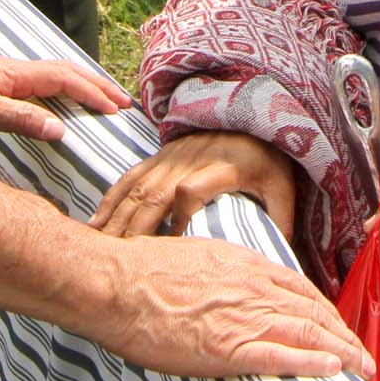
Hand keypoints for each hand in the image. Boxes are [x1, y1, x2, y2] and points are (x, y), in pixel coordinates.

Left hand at [0, 45, 126, 141]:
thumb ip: (21, 118)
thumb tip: (61, 130)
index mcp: (18, 73)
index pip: (66, 80)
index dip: (93, 93)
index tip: (115, 109)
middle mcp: (19, 70)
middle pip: (68, 72)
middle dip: (98, 86)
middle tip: (124, 102)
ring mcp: (11, 75)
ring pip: (58, 76)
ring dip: (85, 86)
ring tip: (106, 100)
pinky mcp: (2, 83)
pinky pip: (45, 84)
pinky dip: (66, 90)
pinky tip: (67, 102)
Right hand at [73, 232, 372, 380]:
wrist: (116, 284)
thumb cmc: (143, 273)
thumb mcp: (195, 259)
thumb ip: (222, 274)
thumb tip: (229, 291)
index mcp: (244, 265)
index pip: (300, 289)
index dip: (325, 310)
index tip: (338, 327)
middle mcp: (252, 288)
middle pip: (312, 311)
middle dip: (343, 335)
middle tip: (364, 356)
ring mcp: (242, 317)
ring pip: (307, 332)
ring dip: (341, 352)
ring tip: (362, 369)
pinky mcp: (227, 346)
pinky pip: (280, 355)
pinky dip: (311, 363)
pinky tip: (333, 370)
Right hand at [93, 131, 300, 244]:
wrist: (251, 115)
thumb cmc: (268, 160)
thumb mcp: (283, 187)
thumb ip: (282, 220)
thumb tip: (280, 261)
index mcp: (221, 168)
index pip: (190, 191)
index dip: (178, 219)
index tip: (173, 248)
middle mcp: (189, 161)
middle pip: (153, 195)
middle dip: (133, 230)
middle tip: (117, 264)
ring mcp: (170, 158)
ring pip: (136, 189)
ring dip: (116, 219)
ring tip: (99, 249)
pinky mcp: (159, 157)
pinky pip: (130, 178)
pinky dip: (111, 200)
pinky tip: (96, 223)